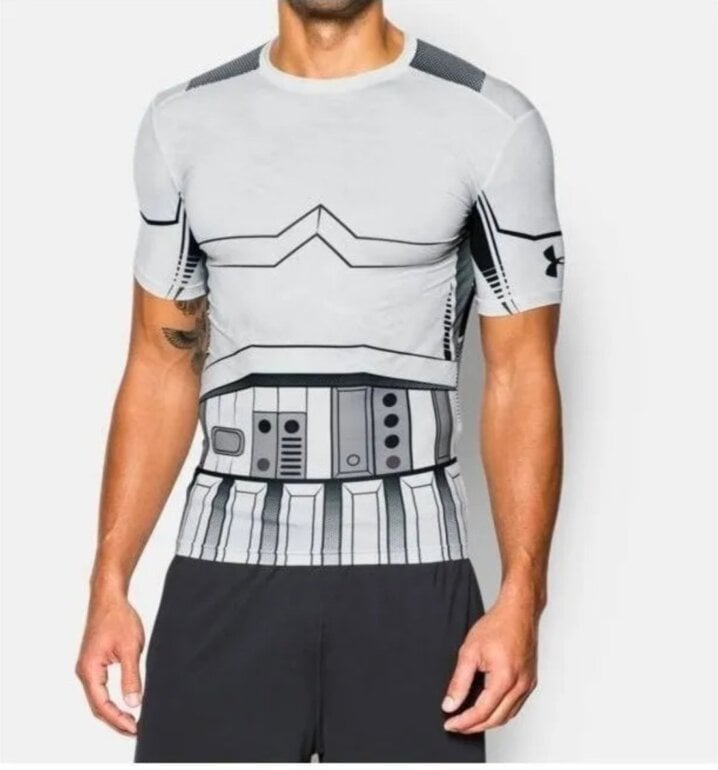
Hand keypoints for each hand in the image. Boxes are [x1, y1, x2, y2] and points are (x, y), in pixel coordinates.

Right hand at [76, 589, 144, 734]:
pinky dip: (111, 700)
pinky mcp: (93, 663)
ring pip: (98, 698)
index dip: (118, 720)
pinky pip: (100, 688)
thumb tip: (134, 703)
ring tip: (131, 722)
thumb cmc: (118, 617)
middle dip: (116, 720)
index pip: (102, 705)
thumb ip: (131, 676)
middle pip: (97, 706)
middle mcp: (84, 672)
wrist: (109, 598)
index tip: (135, 728)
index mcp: (89, 670)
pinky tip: (124, 703)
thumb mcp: (130, 648)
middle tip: (136, 730)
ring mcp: (87, 668)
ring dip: (113, 711)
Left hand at [441, 596, 538, 733]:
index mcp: (505, 679)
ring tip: (468, 719)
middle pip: (496, 719)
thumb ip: (459, 681)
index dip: (464, 722)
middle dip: (474, 727)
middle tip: (456, 725)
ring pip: (507, 716)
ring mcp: (528, 684)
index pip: (482, 712)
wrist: (518, 611)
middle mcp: (520, 685)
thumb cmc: (497, 625)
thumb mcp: (469, 651)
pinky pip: (515, 705)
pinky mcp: (530, 681)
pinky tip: (488, 708)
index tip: (450, 724)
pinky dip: (500, 712)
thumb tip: (450, 704)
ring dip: (488, 722)